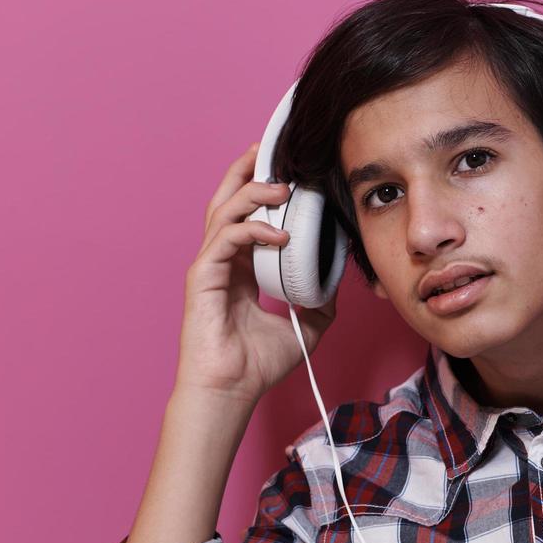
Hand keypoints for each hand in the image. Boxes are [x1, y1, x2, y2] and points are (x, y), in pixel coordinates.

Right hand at [174, 143, 337, 399]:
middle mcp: (222, 260)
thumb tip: (339, 283)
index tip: (289, 172)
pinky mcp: (203, 277)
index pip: (248, 214)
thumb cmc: (256, 364)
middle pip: (228, 200)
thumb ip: (320, 302)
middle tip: (270, 151)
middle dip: (247, 171)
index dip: (263, 188)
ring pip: (224, 211)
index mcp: (240, 267)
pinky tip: (280, 234)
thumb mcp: (304, 327)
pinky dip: (253, 230)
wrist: (231, 391)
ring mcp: (210, 266)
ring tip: (283, 188)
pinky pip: (227, 239)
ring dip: (253, 193)